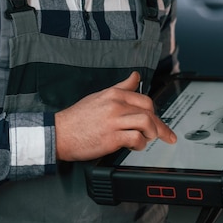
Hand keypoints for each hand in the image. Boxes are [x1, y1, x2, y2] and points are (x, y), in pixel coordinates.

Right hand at [54, 72, 176, 160]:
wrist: (59, 133)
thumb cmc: (78, 118)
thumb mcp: (100, 95)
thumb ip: (121, 87)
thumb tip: (135, 76)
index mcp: (114, 94)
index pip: (145, 100)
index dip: (155, 112)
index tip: (160, 122)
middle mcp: (116, 105)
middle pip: (149, 111)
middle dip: (160, 125)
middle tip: (164, 135)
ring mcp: (114, 122)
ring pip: (146, 123)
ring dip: (152, 133)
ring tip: (147, 139)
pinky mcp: (111, 138)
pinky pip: (136, 139)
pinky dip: (140, 144)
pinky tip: (135, 146)